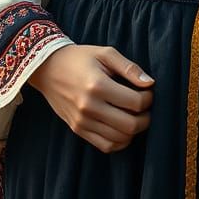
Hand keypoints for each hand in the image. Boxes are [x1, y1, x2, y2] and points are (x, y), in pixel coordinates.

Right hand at [27, 44, 154, 153]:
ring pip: (119, 139)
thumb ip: (129, 67)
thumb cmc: (80, 58)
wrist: (48, 68)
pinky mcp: (78, 130)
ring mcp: (82, 121)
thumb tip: (150, 83)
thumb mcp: (105, 53)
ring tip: (136, 117)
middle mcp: (89, 107)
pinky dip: (119, 142)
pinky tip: (123, 129)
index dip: (148, 98)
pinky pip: (105, 146)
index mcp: (98, 85)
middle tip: (146, 107)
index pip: (135, 102)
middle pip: (129, 125)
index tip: (148, 91)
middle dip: (146, 118)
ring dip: (134, 131)